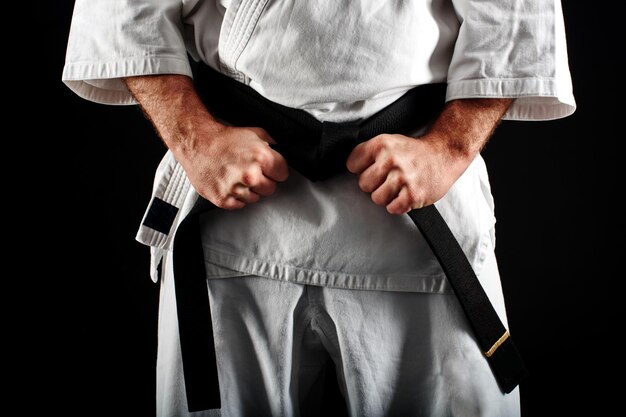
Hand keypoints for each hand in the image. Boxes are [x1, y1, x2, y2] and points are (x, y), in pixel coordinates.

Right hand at [176, 124, 288, 209]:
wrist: (197, 144)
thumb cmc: (224, 139)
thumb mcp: (255, 133)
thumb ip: (273, 145)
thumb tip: (283, 153)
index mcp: (261, 158)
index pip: (283, 175)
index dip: (276, 170)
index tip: (268, 168)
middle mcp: (250, 175)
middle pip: (270, 189)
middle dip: (264, 181)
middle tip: (251, 171)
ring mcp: (236, 189)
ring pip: (255, 198)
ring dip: (249, 190)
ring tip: (237, 176)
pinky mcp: (223, 199)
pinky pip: (240, 205)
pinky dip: (236, 197)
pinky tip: (229, 183)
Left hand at [346, 133, 466, 214]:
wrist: (445, 155)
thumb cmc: (415, 152)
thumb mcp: (390, 142)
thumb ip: (369, 153)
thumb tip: (351, 169)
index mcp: (382, 144)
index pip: (352, 164)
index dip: (360, 169)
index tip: (371, 169)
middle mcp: (391, 160)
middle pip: (363, 184)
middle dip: (374, 184)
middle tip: (388, 179)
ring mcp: (402, 178)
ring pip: (376, 198)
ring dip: (386, 196)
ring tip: (398, 187)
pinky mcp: (413, 195)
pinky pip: (392, 208)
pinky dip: (398, 205)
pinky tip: (405, 194)